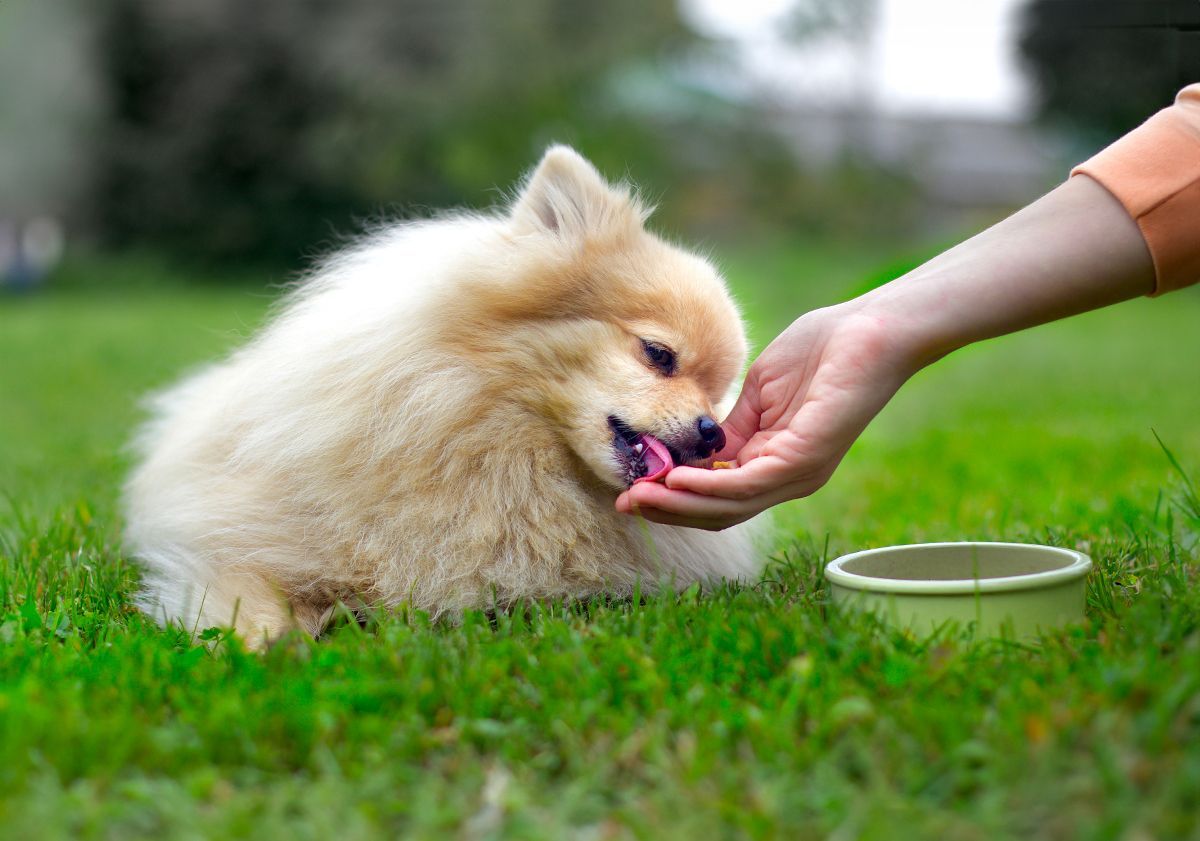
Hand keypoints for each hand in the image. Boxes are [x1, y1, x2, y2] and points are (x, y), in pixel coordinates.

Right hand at [616, 301, 922, 529]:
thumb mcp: (759, 392)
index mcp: (776, 462)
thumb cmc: (822, 349)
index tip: (632, 489)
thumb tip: (693, 450)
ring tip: (639, 497)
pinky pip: (746, 485)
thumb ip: (730, 426)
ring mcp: (798, 473)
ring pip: (727, 507)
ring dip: (678, 505)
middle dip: (667, 511)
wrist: (870, 328)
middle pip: (718, 512)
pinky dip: (707, 487)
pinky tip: (676, 479)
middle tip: (624, 505)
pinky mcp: (805, 460)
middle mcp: (786, 478)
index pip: (717, 495)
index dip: (673, 496)